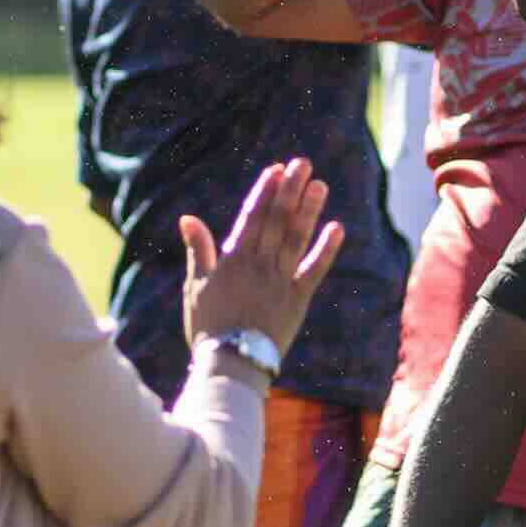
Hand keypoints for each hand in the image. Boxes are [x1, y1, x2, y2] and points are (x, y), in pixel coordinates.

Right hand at [184, 158, 345, 362]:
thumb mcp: (195, 286)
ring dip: (308, 211)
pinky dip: (326, 249)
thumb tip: (188, 218)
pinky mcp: (297, 300)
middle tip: (303, 164)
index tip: (277, 170)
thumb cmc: (208, 326)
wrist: (231, 362)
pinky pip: (314, 270)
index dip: (266, 191)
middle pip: (277, 221)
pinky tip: (337, 228)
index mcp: (234, 259)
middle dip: (290, 190)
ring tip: (319, 185)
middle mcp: (259, 265)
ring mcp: (280, 281)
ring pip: (296, 239)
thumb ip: (198, 250)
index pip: (253, 217)